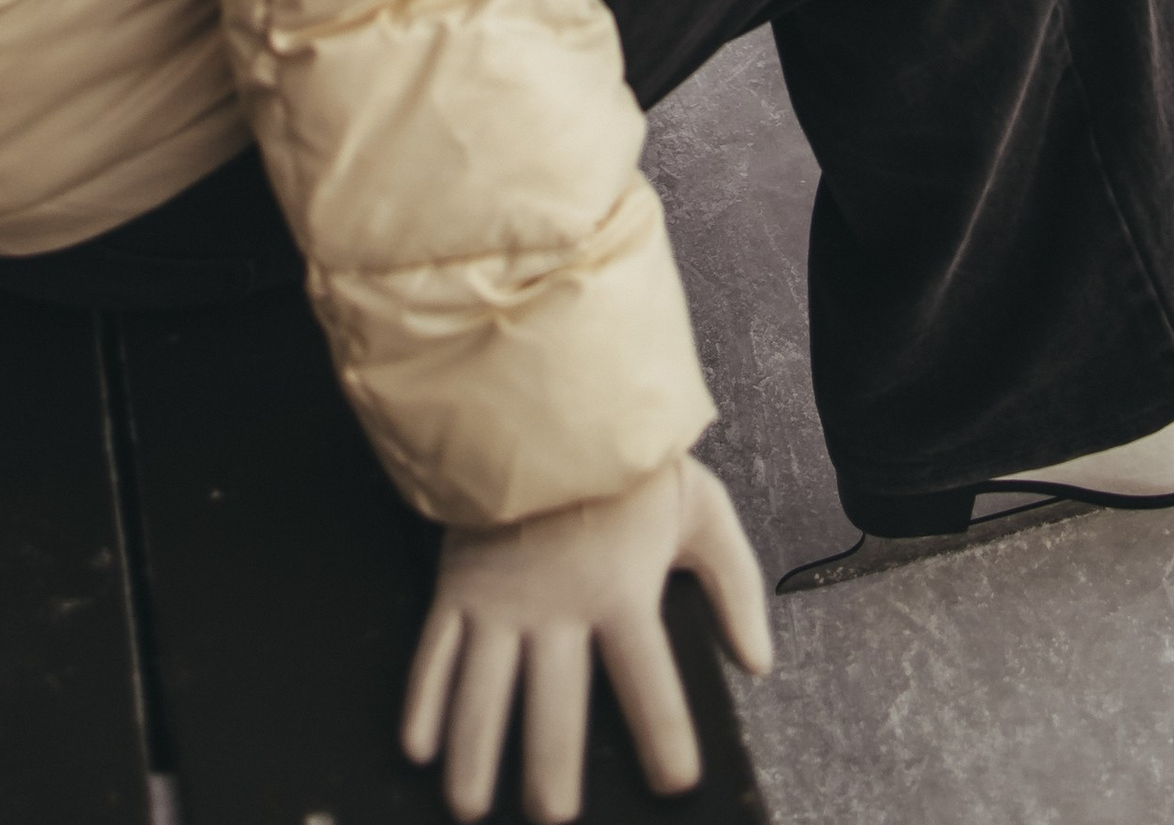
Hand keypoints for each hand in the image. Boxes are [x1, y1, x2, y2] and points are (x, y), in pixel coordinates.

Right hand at [402, 452, 769, 824]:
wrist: (548, 392)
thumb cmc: (630, 459)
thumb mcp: (701, 508)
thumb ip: (734, 586)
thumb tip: (758, 664)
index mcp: (621, 590)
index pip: (649, 680)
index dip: (664, 733)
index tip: (676, 782)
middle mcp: (557, 605)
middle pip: (554, 705)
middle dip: (552, 770)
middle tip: (554, 820)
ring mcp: (500, 597)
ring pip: (483, 691)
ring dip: (475, 754)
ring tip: (468, 809)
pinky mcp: (458, 581)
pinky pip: (435, 650)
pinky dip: (420, 700)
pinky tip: (415, 747)